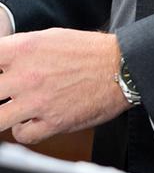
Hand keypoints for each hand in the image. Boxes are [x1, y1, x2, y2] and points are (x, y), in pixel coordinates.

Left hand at [0, 29, 129, 144]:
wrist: (123, 67)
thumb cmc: (89, 51)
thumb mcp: (50, 37)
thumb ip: (20, 49)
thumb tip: (1, 61)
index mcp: (25, 49)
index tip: (1, 73)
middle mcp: (28, 75)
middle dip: (0, 91)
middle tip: (8, 92)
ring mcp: (38, 101)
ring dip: (4, 115)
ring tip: (13, 109)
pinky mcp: (53, 122)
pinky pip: (22, 135)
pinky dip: (23, 129)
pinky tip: (31, 120)